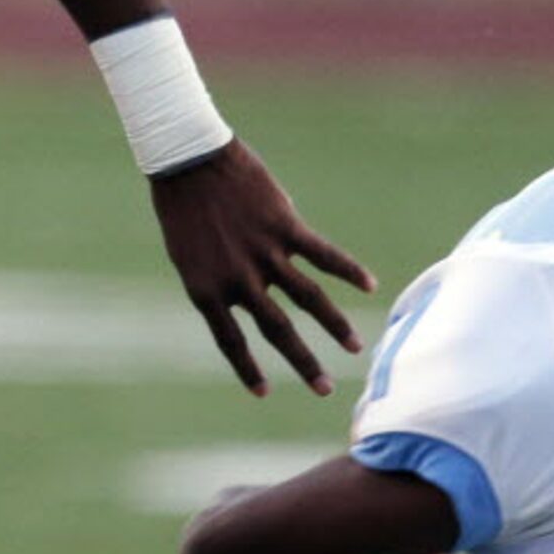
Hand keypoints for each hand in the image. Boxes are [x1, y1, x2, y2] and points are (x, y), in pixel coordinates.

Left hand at [149, 140, 374, 396]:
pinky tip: (370, 286)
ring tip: (355, 347)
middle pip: (278, 330)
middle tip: (325, 391)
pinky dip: (349, 270)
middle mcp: (237, 280)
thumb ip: (224, 276)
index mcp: (205, 291)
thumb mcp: (189, 253)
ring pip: (308, 299)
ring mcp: (263, 253)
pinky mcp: (284, 226)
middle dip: (303, 363)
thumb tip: (263, 283)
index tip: (262, 393)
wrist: (186, 160)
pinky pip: (323, 255)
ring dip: (334, 325)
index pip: (230, 341)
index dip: (247, 369)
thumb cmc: (182, 206)